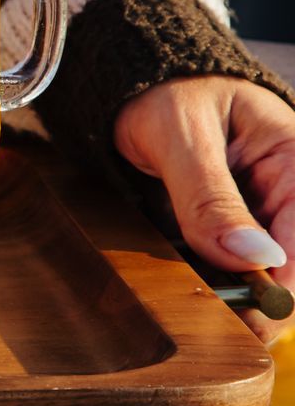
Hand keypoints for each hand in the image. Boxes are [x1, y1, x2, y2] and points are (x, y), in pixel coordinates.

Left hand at [115, 76, 294, 340]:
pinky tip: (189, 282)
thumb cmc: (161, 91)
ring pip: (259, 267)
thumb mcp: (181, 135)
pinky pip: (228, 260)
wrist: (127, 84)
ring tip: (202, 304)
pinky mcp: (229, 221)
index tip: (254, 313)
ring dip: (232, 288)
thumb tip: (255, 256)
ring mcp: (259, 207)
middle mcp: (287, 188)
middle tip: (221, 321)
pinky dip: (209, 274)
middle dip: (259, 293)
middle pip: (290, 260)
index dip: (286, 281)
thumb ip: (210, 194)